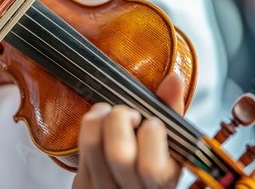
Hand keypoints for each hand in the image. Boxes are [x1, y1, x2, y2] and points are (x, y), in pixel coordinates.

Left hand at [73, 73, 184, 188]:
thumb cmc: (153, 164)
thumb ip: (173, 112)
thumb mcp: (173, 147)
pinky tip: (99, 122)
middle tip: (130, 114)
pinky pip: (80, 146)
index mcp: (161, 184)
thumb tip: (174, 78)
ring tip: (110, 112)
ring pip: (93, 144)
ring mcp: (103, 188)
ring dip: (100, 116)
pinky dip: (90, 125)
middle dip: (122, 119)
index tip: (153, 123)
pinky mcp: (82, 182)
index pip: (151, 167)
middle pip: (118, 153)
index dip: (152, 135)